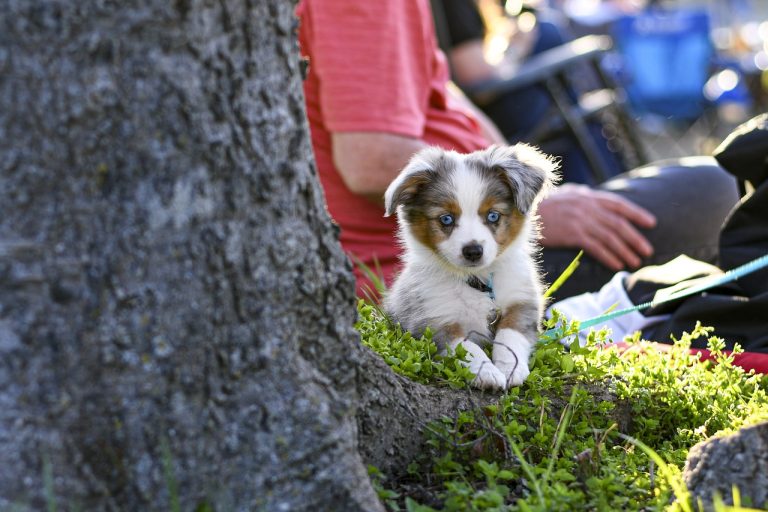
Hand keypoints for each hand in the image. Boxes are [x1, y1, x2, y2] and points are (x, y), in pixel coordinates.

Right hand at [538, 184, 656, 270]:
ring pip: (610, 237)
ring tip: (635, 261)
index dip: (637, 213)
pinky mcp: (572, 234)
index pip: (618, 204)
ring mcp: (581, 220)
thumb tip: (595, 198)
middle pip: (618, 223)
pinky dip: (609, 256)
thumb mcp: (566, 193)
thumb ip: (582, 195)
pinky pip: (596, 247)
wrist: (523, 211)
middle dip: (635, 238)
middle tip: (647, 250)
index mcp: (588, 196)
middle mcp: (588, 207)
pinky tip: (617, 265)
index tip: (651, 223)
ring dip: (625, 250)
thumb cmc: (543, 204)